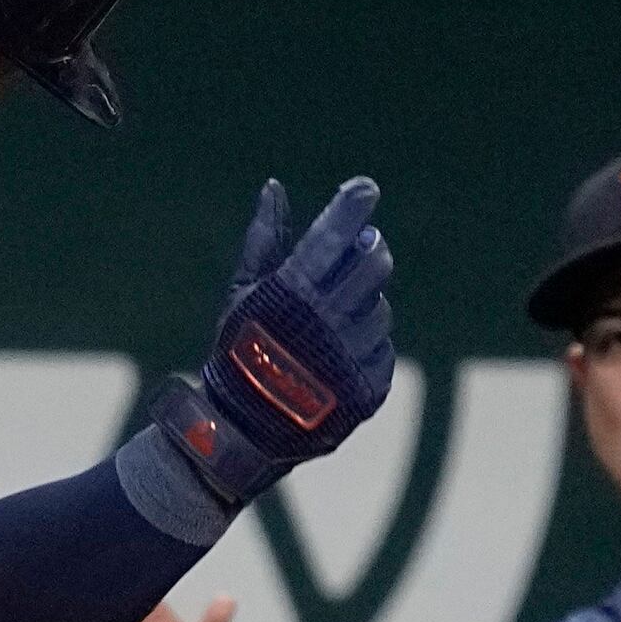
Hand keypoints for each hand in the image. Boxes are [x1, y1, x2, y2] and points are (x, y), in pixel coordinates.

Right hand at [157, 177, 398, 504]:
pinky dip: (365, 346)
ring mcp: (351, 358)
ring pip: (380, 310)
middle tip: (362, 248)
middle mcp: (326, 322)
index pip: (334, 235)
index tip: (365, 189)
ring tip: (334, 321)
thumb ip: (264, 240)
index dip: (353, 206)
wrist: (242, 434)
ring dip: (364, 306)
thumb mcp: (243, 294)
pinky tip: (338, 356)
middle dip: (370, 250)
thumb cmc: (239, 354)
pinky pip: (382, 349)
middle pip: (374, 264)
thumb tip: (273, 187)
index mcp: (292, 294)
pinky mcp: (369, 388)